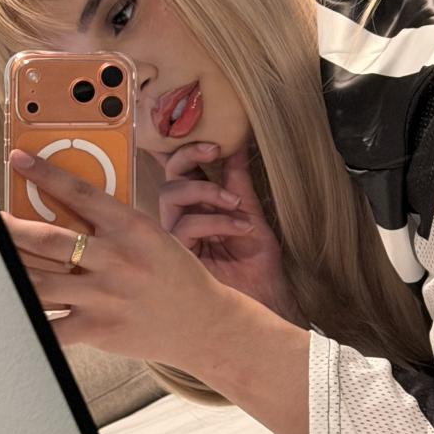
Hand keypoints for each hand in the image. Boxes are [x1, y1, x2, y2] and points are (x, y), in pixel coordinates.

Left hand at [0, 148, 236, 367]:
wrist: (203, 322)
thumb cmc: (174, 275)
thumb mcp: (151, 237)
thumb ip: (112, 227)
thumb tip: (64, 214)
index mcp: (131, 228)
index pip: (81, 193)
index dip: (46, 174)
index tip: (20, 160)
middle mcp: (115, 259)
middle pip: (48, 238)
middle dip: (11, 227)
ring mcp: (104, 296)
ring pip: (40, 280)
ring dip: (11, 266)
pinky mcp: (97, 328)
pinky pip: (51, 325)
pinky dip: (29, 317)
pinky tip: (12, 305)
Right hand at [148, 140, 302, 324]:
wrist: (264, 298)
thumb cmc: (257, 263)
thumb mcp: (250, 212)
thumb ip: (238, 181)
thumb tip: (236, 143)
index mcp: (198, 207)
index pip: (181, 170)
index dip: (182, 148)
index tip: (210, 135)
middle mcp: (181, 220)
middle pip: (169, 176)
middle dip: (189, 155)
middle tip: (215, 150)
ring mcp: (175, 238)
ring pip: (171, 195)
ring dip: (206, 190)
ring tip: (236, 204)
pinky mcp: (175, 256)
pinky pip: (186, 225)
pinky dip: (217, 221)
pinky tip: (241, 229)